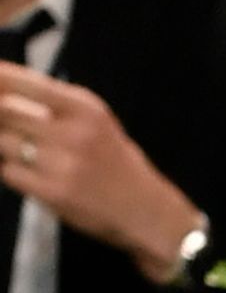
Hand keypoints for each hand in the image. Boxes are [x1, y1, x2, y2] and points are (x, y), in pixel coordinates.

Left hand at [0, 68, 202, 280]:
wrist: (145, 211)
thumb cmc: (115, 162)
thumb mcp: (94, 121)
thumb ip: (54, 104)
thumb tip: (3, 89)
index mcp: (84, 107)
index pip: (25, 82)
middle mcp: (73, 132)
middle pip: (6, 110)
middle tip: (3, 123)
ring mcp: (62, 164)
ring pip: (4, 142)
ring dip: (1, 143)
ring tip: (12, 146)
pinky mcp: (54, 193)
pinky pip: (9, 172)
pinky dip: (7, 168)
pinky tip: (20, 169)